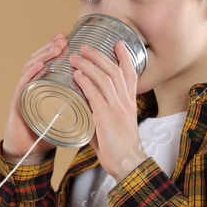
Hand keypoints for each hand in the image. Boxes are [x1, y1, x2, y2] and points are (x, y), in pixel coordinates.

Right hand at [1, 32, 68, 159]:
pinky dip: (30, 73)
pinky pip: (23, 85)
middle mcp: (31, 85)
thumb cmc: (47, 131)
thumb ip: (77, 101)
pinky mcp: (17, 103)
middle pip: (38, 59)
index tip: (69, 38)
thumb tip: (99, 92)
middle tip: (63, 38)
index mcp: (43, 86)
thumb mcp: (65, 112)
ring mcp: (23, 92)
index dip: (56, 49)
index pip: (48, 62)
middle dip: (50, 47)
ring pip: (30, 68)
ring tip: (56, 47)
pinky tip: (39, 65)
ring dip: (43, 55)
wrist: (29, 150)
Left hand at [71, 41, 148, 180]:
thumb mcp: (113, 125)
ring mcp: (117, 108)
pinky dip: (86, 83)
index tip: (118, 43)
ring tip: (76, 56)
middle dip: (99, 56)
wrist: (128, 163)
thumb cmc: (119, 147)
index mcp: (129, 102)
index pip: (130, 74)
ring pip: (104, 79)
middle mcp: (125, 102)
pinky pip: (95, 95)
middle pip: (115, 71)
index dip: (125, 57)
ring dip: (89, 65)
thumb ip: (101, 112)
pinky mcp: (107, 118)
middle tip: (85, 46)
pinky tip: (77, 75)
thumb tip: (85, 105)